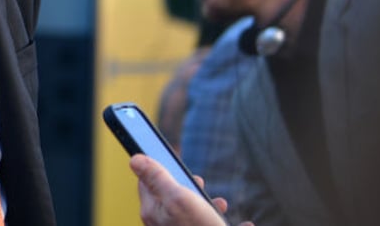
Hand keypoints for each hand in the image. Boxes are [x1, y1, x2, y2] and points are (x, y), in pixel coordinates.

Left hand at [129, 154, 253, 225]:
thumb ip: (157, 178)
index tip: (174, 161)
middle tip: (199, 182)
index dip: (160, 168)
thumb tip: (135, 159)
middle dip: (188, 187)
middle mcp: (163, 225)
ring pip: (194, 215)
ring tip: (222, 204)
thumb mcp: (178, 198)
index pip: (146, 182)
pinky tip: (244, 224)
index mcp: (154, 212)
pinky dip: (224, 224)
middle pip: (170, 198)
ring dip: (209, 207)